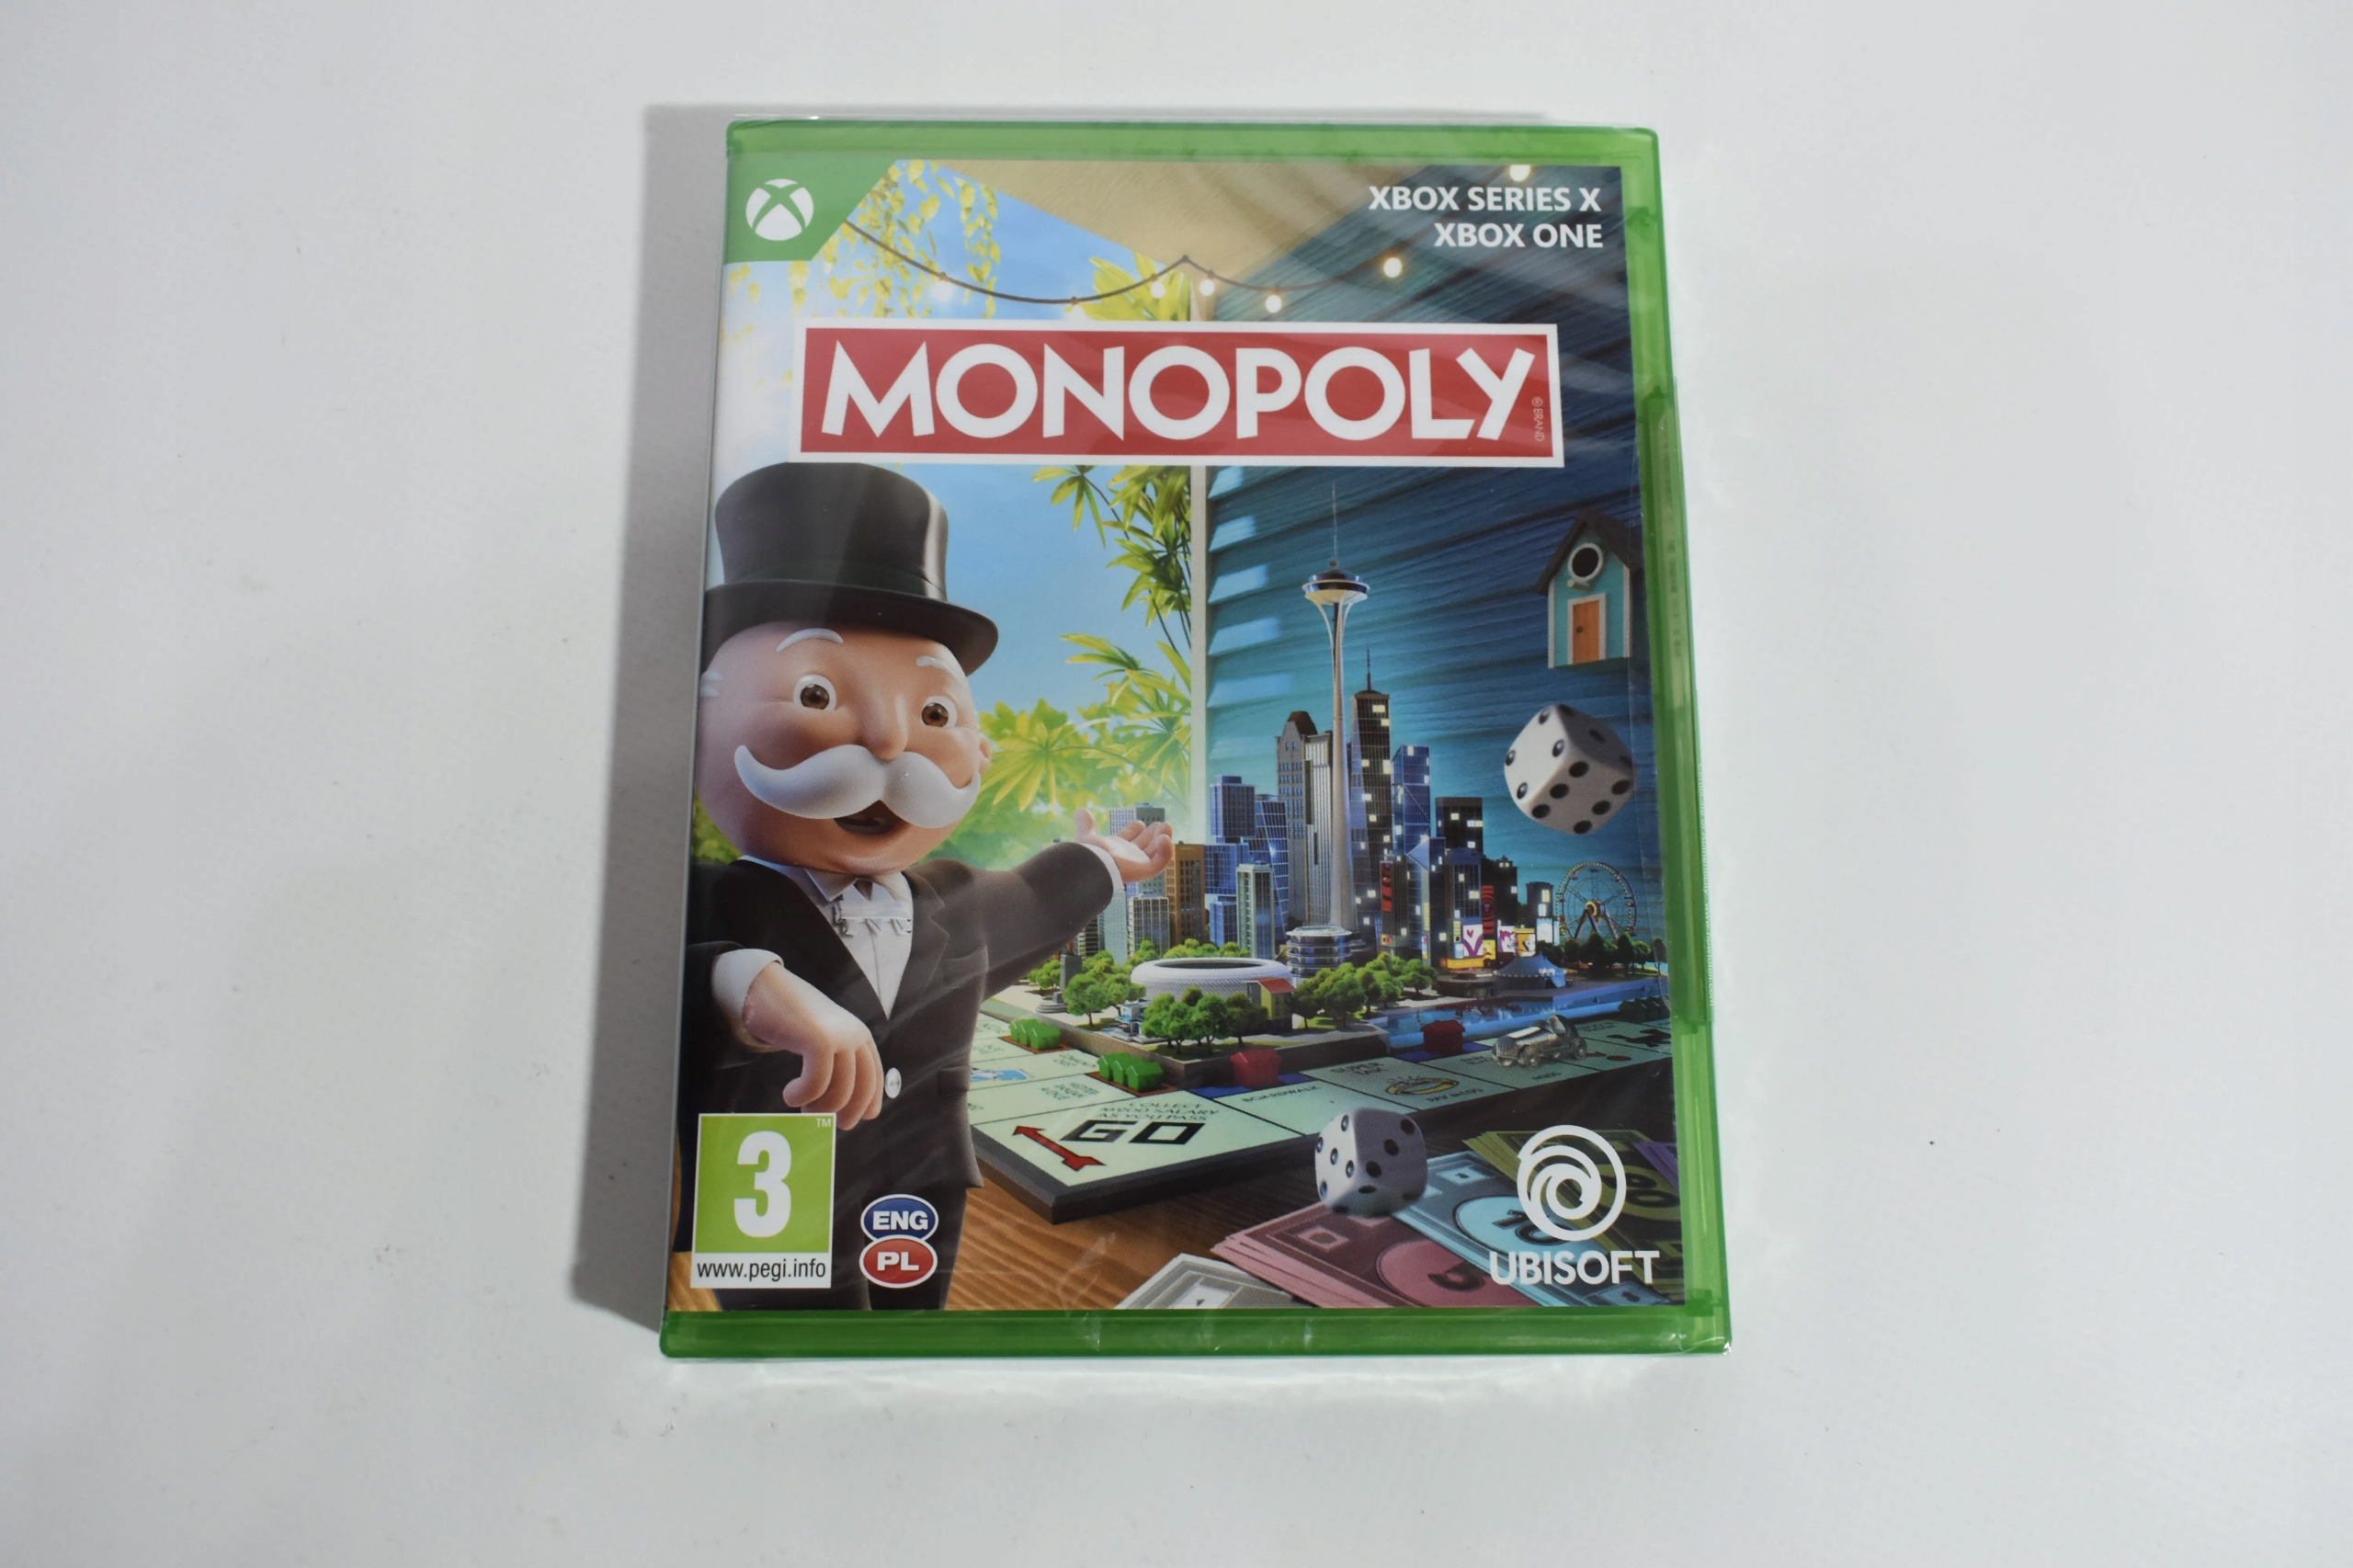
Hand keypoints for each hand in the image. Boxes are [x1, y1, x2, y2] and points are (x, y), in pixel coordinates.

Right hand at [740, 962, 886, 1128]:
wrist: (766, 989)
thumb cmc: (791, 1019)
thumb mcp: (822, 1038)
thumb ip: (836, 1061)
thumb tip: (843, 1103)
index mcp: (860, 1035)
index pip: (874, 1077)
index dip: (868, 1102)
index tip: (858, 1120)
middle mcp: (855, 1035)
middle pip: (862, 1088)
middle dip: (848, 1112)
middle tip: (828, 1124)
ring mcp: (839, 1037)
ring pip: (840, 1091)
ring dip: (820, 1107)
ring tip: (802, 1108)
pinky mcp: (819, 1041)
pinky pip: (816, 1084)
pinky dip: (802, 1096)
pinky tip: (790, 1095)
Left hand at [1075, 806, 1174, 884]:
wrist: (1092, 867)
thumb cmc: (1089, 856)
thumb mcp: (1086, 837)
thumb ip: (1086, 824)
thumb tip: (1081, 810)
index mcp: (1115, 849)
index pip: (1128, 837)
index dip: (1135, 829)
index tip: (1139, 822)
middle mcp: (1128, 857)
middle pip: (1145, 844)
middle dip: (1154, 833)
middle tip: (1162, 824)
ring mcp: (1138, 864)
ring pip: (1156, 852)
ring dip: (1164, 838)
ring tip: (1166, 826)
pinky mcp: (1146, 870)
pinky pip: (1161, 861)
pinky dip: (1166, 849)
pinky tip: (1164, 838)